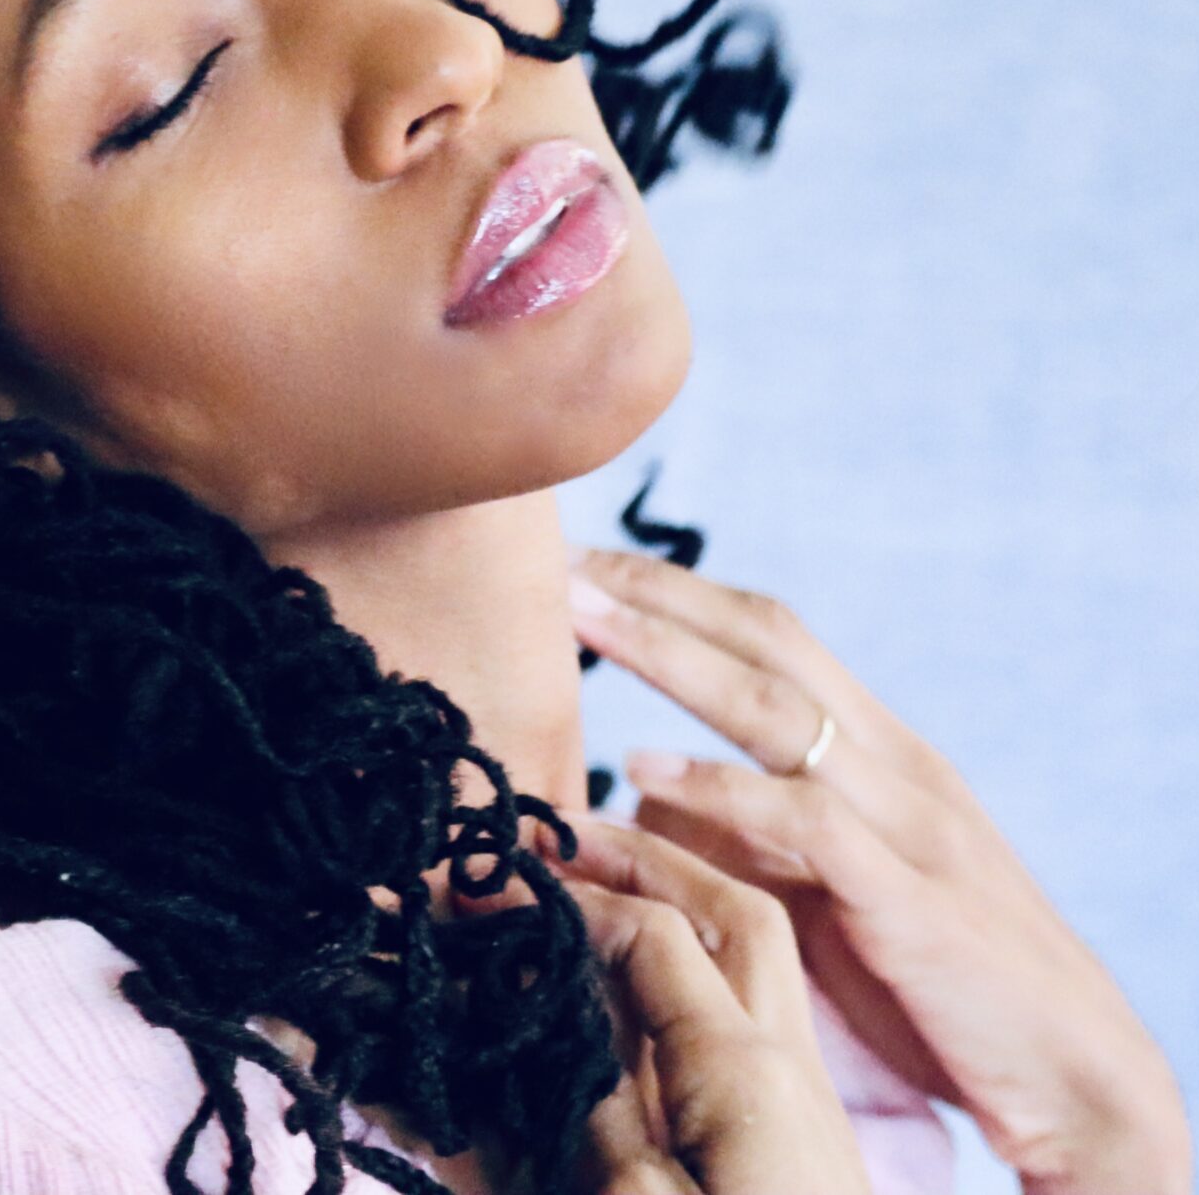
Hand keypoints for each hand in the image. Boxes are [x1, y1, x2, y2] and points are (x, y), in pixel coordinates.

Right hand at [536, 814, 871, 1192]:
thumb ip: (590, 1111)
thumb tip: (538, 1022)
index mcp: (744, 1075)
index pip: (652, 933)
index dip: (567, 897)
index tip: (486, 893)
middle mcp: (788, 1064)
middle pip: (733, 910)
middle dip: (647, 855)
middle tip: (560, 835)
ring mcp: (808, 1097)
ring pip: (759, 951)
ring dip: (682, 895)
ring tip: (602, 876)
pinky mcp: (805, 1135)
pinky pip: (759, 1008)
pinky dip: (700, 960)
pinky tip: (648, 975)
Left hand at [567, 544, 1192, 1194]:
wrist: (1084, 1086)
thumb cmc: (944, 990)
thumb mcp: (836, 889)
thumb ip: (750, 832)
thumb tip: (638, 794)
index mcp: (885, 753)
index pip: (773, 636)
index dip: (680, 593)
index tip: (590, 563)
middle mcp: (900, 767)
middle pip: (768, 644)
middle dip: (662, 595)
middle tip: (564, 562)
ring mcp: (911, 827)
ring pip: (777, 708)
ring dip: (668, 656)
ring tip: (580, 620)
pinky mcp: (911, 903)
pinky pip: (806, 822)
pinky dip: (720, 787)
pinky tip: (639, 769)